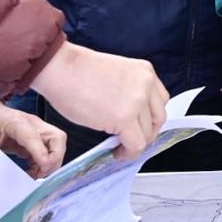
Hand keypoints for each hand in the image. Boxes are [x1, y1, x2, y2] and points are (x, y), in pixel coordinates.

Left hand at [0, 99, 65, 177]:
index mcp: (14, 122)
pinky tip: (34, 170)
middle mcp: (31, 123)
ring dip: (52, 160)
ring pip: (57, 143)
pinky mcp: (36, 136)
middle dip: (54, 158)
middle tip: (41, 173)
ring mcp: (36, 129)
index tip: (42, 168)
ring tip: (36, 174)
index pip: (34, 137)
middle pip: (57, 138)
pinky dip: (46, 161)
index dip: (41, 153)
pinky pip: (49, 148)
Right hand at [32, 42, 169, 159]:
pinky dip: (129, 153)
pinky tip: (117, 152)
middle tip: (133, 140)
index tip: (141, 127)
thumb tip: (131, 116)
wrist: (60, 68)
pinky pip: (136, 144)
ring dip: (136, 143)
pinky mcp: (125, 118)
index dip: (150, 117)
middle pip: (158, 117)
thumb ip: (130, 91)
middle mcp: (146, 84)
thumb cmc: (77, 71)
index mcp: (145, 72)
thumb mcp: (116, 74)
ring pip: (148, 133)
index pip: (160, 101)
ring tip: (121, 147)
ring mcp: (138, 101)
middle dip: (147, 132)